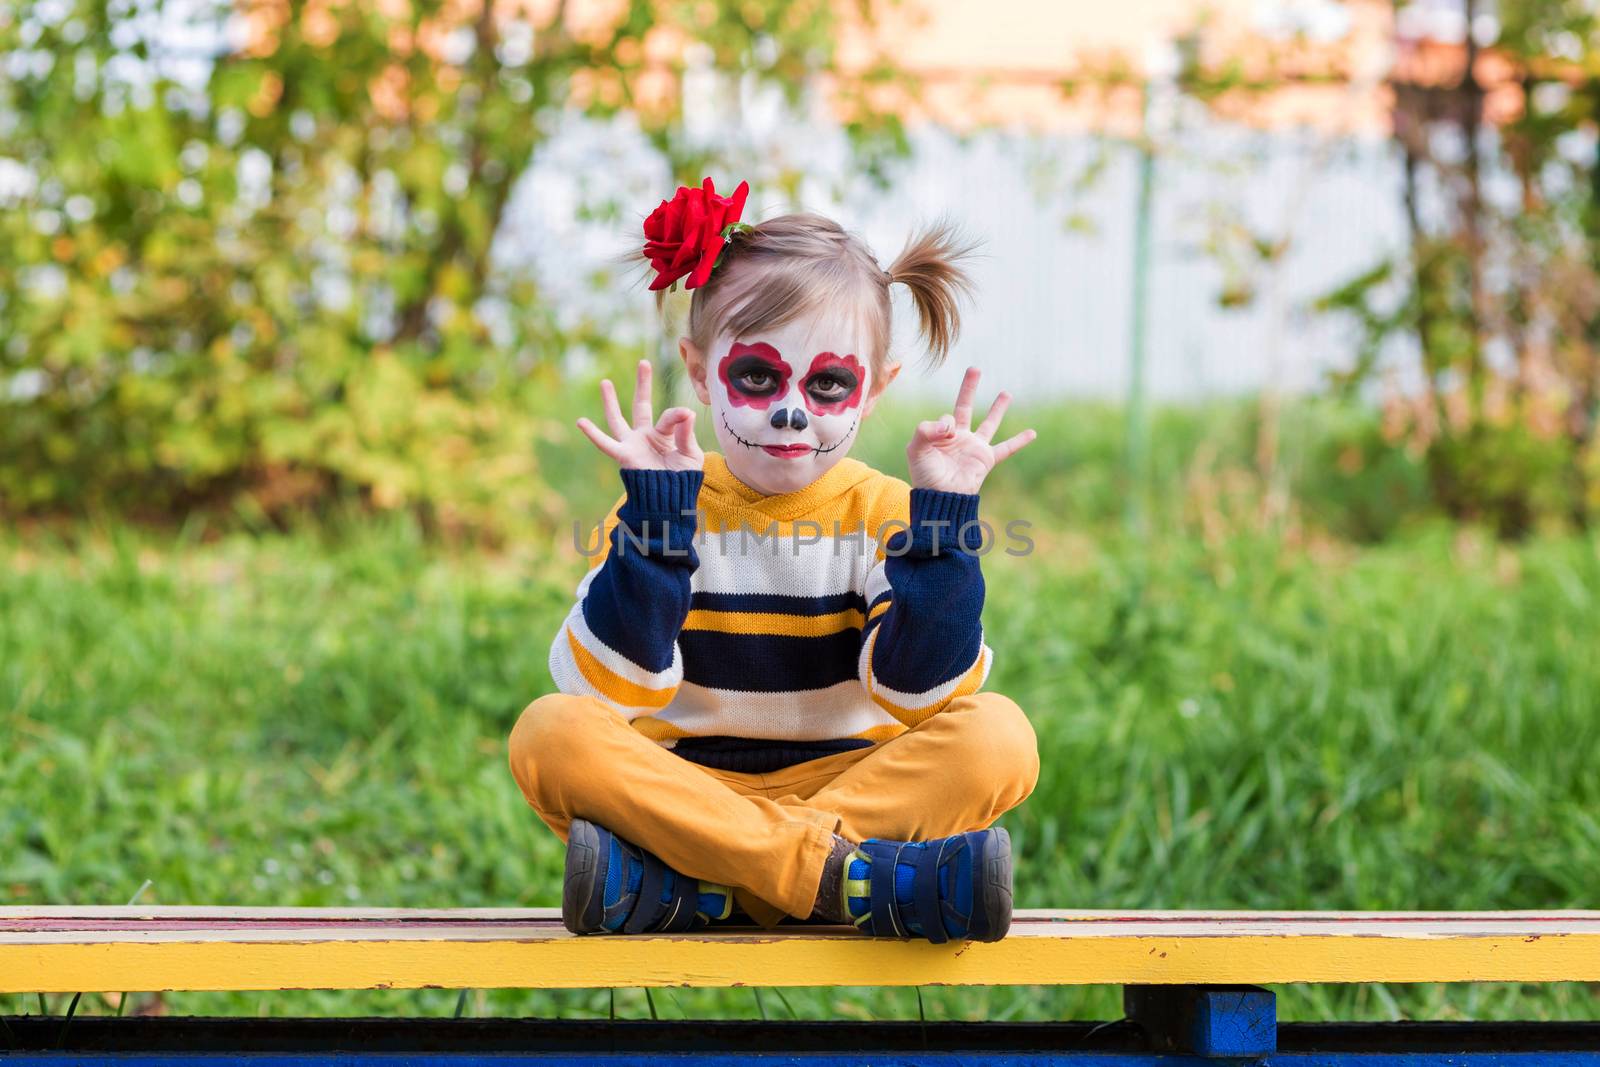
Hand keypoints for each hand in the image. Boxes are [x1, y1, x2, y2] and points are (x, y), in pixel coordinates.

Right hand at [576, 360, 703, 471]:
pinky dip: (592, 433)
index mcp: (664, 435)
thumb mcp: (690, 455)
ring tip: (605, 382)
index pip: (669, 417)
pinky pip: (605, 444)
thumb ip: (686, 434)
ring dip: (611, 402)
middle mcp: (646, 436)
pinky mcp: (624, 456)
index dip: (677, 415)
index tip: (686, 413)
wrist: (671, 500)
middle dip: (642, 385)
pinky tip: (580, 421)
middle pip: (641, 405)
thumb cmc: (682, 480)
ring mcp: (632, 444)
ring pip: (618, 419)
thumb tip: (686, 411)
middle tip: (643, 363)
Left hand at [906, 367, 1035, 493]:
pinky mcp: (986, 459)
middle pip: (965, 406)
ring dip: (998, 408)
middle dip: (969, 388)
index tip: (945, 437)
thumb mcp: (915, 450)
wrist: (941, 498)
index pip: (947, 417)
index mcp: (940, 434)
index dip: (946, 424)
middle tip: (975, 369)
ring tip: (1006, 393)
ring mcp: (974, 447)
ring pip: (989, 423)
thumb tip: (950, 423)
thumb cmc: (925, 476)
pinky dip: (1019, 441)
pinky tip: (1032, 433)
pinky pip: (1006, 448)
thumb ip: (925, 430)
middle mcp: (958, 438)